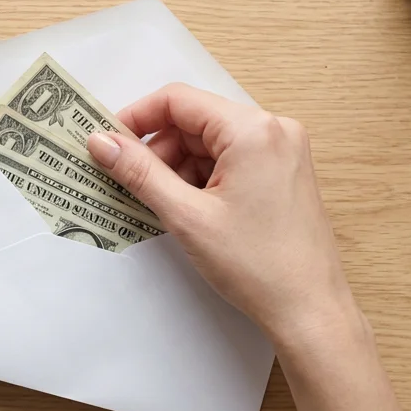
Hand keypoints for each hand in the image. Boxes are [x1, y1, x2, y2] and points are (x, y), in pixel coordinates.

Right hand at [85, 84, 360, 350]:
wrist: (310, 310)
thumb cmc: (258, 266)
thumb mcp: (187, 216)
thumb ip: (139, 172)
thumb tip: (101, 142)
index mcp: (253, 130)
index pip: (179, 100)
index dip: (136, 118)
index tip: (108, 143)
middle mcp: (274, 130)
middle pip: (195, 121)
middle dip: (158, 150)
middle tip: (131, 185)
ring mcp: (283, 151)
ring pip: (211, 143)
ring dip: (179, 168)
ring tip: (161, 206)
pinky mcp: (284, 173)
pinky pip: (231, 160)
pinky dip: (203, 179)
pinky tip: (188, 211)